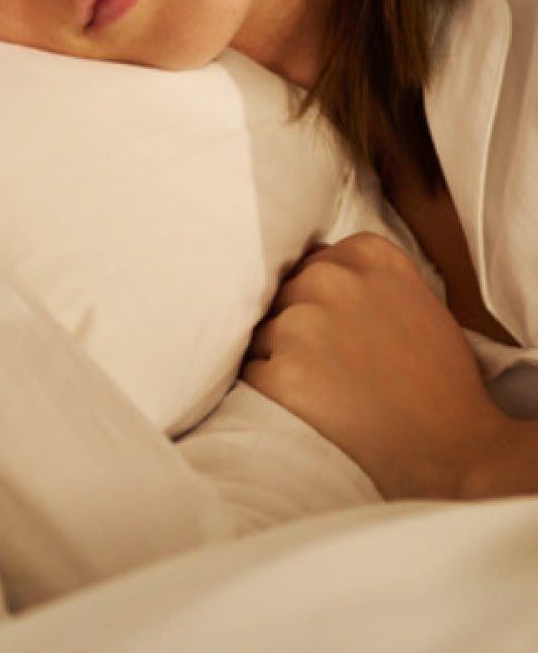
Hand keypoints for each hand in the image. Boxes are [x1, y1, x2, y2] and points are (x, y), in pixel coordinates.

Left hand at [241, 232, 507, 499]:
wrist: (454, 449)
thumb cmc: (438, 379)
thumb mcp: (414, 299)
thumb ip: (363, 278)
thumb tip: (309, 271)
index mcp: (366, 255)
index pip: (311, 263)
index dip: (319, 300)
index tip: (339, 328)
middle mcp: (330, 279)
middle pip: (283, 295)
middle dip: (296, 326)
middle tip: (332, 365)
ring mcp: (303, 325)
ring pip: (262, 333)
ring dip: (280, 358)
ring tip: (326, 390)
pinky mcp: (283, 374)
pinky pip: (251, 373)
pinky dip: (270, 392)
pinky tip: (308, 408)